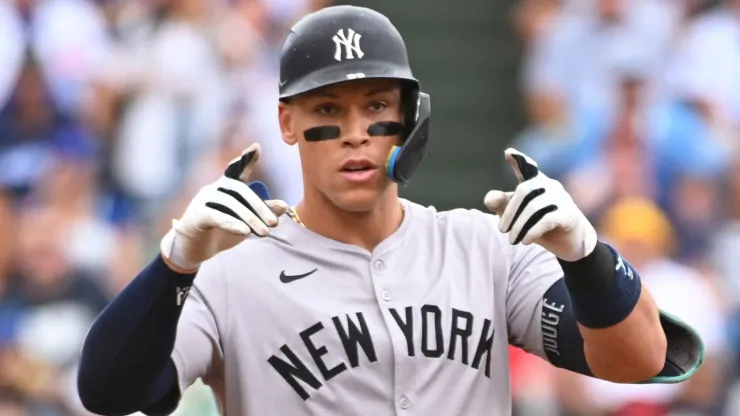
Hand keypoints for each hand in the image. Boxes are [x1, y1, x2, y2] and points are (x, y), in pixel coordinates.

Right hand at [160, 143, 288, 270]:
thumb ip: (263, 212)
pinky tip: (245, 232)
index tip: (257, 147)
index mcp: (227, 187)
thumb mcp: (246, 221)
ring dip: (250, 218)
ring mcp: (204, 199)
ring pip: (230, 204)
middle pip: (240, 190)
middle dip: (259, 206)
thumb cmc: (221, 231)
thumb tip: (284, 206)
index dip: (247, 158)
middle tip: (274, 223)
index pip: (237, 169)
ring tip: (265, 233)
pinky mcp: (196, 214)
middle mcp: (215, 188)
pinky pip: (215, 216)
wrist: (195, 249)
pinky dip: (231, 223)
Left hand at [484, 148, 596, 261]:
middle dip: (509, 213)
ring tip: (513, 240)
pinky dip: (532, 231)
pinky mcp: (569, 215)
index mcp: (536, 182)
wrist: (569, 242)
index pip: (528, 167)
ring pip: (534, 208)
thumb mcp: (517, 216)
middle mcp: (550, 186)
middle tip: (502, 230)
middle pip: (524, 191)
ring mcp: (562, 199)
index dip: (519, 160)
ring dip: (519, 227)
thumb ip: (501, 205)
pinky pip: (547, 220)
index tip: (509, 153)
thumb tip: (488, 199)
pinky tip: (525, 240)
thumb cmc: (539, 224)